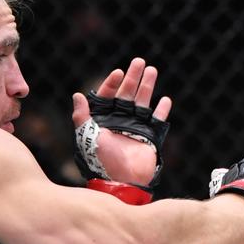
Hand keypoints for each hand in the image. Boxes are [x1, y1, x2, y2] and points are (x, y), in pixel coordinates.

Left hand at [72, 57, 171, 187]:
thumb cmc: (101, 160)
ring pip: (142, 102)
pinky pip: (157, 120)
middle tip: (139, 61)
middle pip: (126, 94)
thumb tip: (77, 95)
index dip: (112, 83)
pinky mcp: (149, 137)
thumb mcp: (86, 136)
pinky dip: (162, 110)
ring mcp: (134, 128)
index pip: (106, 96)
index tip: (118, 72)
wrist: (121, 181)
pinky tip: (165, 99)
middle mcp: (118, 121)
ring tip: (152, 70)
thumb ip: (82, 116)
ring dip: (147, 86)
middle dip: (133, 77)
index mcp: (102, 120)